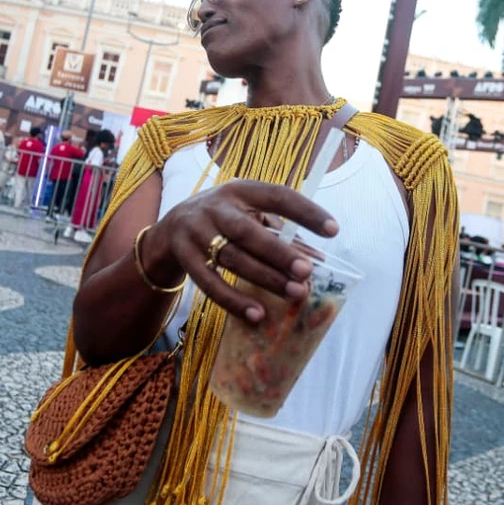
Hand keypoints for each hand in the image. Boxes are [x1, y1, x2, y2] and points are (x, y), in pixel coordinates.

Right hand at [147, 180, 337, 322]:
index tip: (333, 230)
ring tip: (294, 294)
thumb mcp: (249, 217)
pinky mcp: (184, 257)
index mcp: (240, 190)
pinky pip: (210, 283)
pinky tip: (257, 314)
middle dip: (280, 253)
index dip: (305, 212)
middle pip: (249, 232)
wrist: (170, 229)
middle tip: (307, 272)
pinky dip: (233, 300)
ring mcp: (196, 232)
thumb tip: (318, 260)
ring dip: (265, 278)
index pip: (277, 196)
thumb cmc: (224, 221)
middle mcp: (216, 208)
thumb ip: (281, 235)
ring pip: (232, 259)